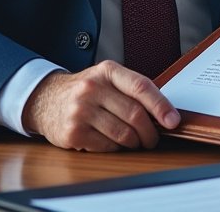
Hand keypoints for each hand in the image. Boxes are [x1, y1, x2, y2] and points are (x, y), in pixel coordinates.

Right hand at [21, 60, 179, 150]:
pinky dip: (116, 148)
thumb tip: (165, 113)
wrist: (45, 100)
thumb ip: (132, 90)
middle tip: (153, 139)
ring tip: (135, 142)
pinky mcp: (73, 132)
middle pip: (134, 114)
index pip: (141, 87)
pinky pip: (107, 146)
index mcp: (107, 71)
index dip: (161, 106)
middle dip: (150, 132)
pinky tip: (114, 143)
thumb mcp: (106, 79)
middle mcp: (92, 88)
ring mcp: (80, 111)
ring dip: (135, 143)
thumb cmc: (86, 91)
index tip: (173, 121)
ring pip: (123, 134)